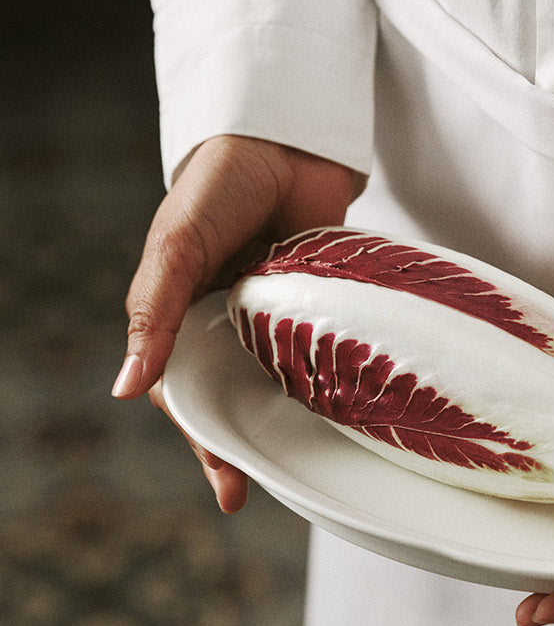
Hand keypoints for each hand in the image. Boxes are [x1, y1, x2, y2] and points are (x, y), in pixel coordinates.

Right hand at [112, 134, 356, 511]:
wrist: (284, 137)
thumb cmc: (216, 186)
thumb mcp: (177, 249)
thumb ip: (152, 315)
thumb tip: (124, 390)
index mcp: (184, 319)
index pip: (191, 395)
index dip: (208, 442)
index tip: (232, 487)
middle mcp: (230, 323)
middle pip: (239, 397)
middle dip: (252, 443)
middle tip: (273, 488)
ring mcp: (278, 314)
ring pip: (285, 379)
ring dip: (297, 417)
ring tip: (315, 460)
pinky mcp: (322, 298)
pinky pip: (329, 346)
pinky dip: (339, 375)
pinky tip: (357, 407)